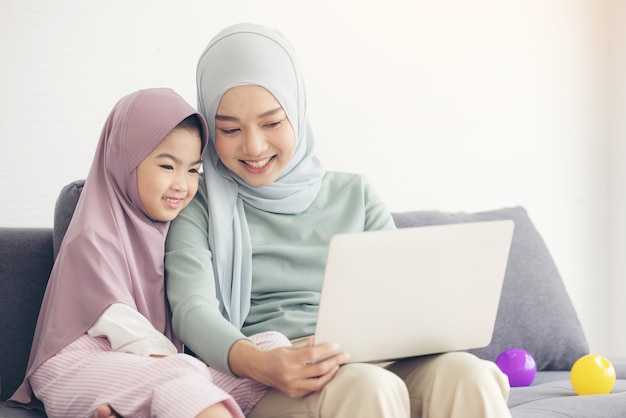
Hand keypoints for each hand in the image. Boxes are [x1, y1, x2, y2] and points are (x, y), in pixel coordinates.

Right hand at [229, 338, 349, 397]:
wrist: (259, 368)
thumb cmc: (275, 356)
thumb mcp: (289, 348)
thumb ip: (305, 347)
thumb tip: (319, 342)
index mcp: (289, 360)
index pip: (313, 354)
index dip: (326, 349)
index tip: (336, 345)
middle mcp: (291, 374)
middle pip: (319, 370)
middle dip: (335, 362)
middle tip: (345, 356)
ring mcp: (292, 386)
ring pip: (318, 384)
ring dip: (331, 374)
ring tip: (337, 366)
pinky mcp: (293, 393)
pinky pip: (311, 390)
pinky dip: (320, 382)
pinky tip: (326, 375)